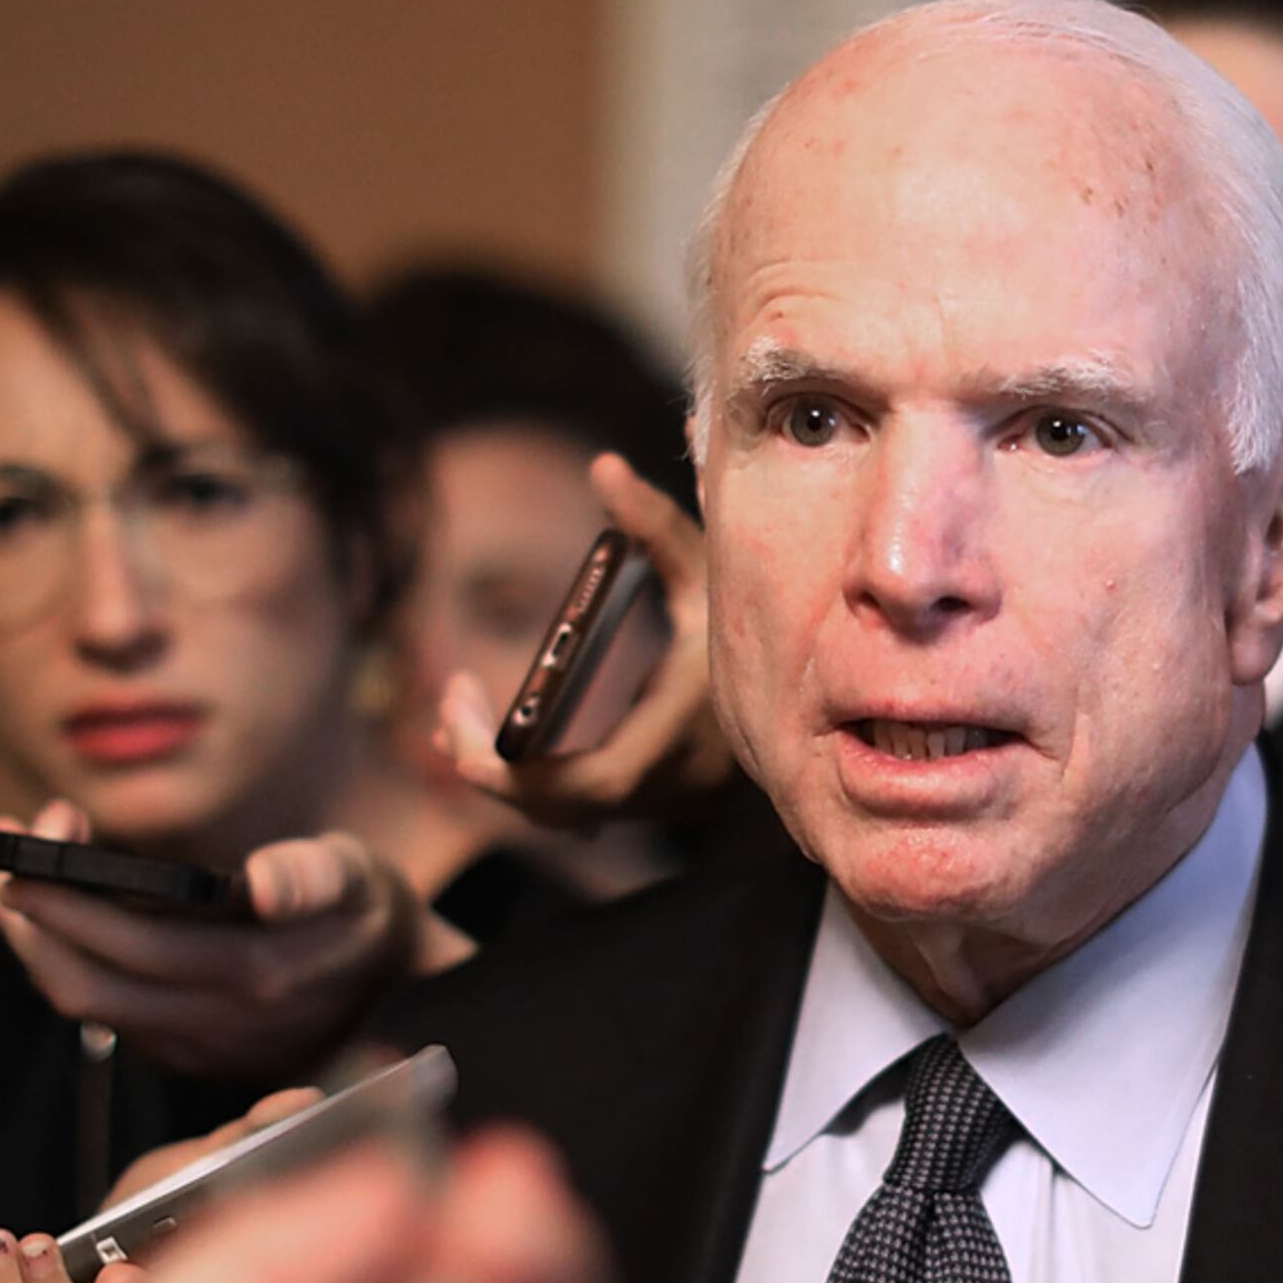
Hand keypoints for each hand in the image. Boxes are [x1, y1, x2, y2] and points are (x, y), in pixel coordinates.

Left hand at [0, 799, 418, 1086]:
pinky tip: (69, 910)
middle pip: (82, 982)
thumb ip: (314, 874)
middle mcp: (217, 1022)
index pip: (128, 946)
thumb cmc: (368, 915)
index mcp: (255, 972)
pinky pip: (106, 1011)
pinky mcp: (186, 1051)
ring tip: (22, 870)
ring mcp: (197, 1045)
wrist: (403, 997)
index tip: (28, 832)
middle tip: (8, 841)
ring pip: (85, 1003)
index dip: (64, 895)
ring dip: (39, 938)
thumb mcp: (361, 876)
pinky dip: (73, 958)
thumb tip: (261, 883)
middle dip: (29, 910)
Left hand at [432, 455, 732, 826]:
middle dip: (492, 769)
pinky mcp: (669, 798)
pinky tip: (508, 744)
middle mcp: (677, 781)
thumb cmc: (769, 618)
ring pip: (571, 815)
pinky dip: (540, 783)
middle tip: (447, 703)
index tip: (459, 733)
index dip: (518, 778)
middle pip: (563, 810)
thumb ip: (657, 522)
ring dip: (511, 776)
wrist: (836, 688)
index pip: (590, 784)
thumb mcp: (713, 565)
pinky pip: (589, 807)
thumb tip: (602, 468)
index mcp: (683, 730)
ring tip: (457, 719)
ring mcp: (674, 799)